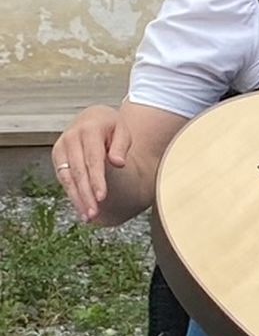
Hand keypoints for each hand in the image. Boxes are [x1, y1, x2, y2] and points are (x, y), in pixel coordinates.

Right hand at [51, 106, 129, 224]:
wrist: (92, 118)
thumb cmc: (111, 127)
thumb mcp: (122, 130)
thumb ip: (121, 146)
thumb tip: (118, 163)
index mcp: (89, 130)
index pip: (93, 160)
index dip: (96, 180)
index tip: (102, 198)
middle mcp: (71, 139)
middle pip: (78, 171)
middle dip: (85, 194)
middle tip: (94, 214)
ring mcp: (61, 147)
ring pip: (67, 177)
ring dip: (77, 198)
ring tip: (88, 217)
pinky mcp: (57, 157)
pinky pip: (63, 178)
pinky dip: (72, 194)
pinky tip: (81, 209)